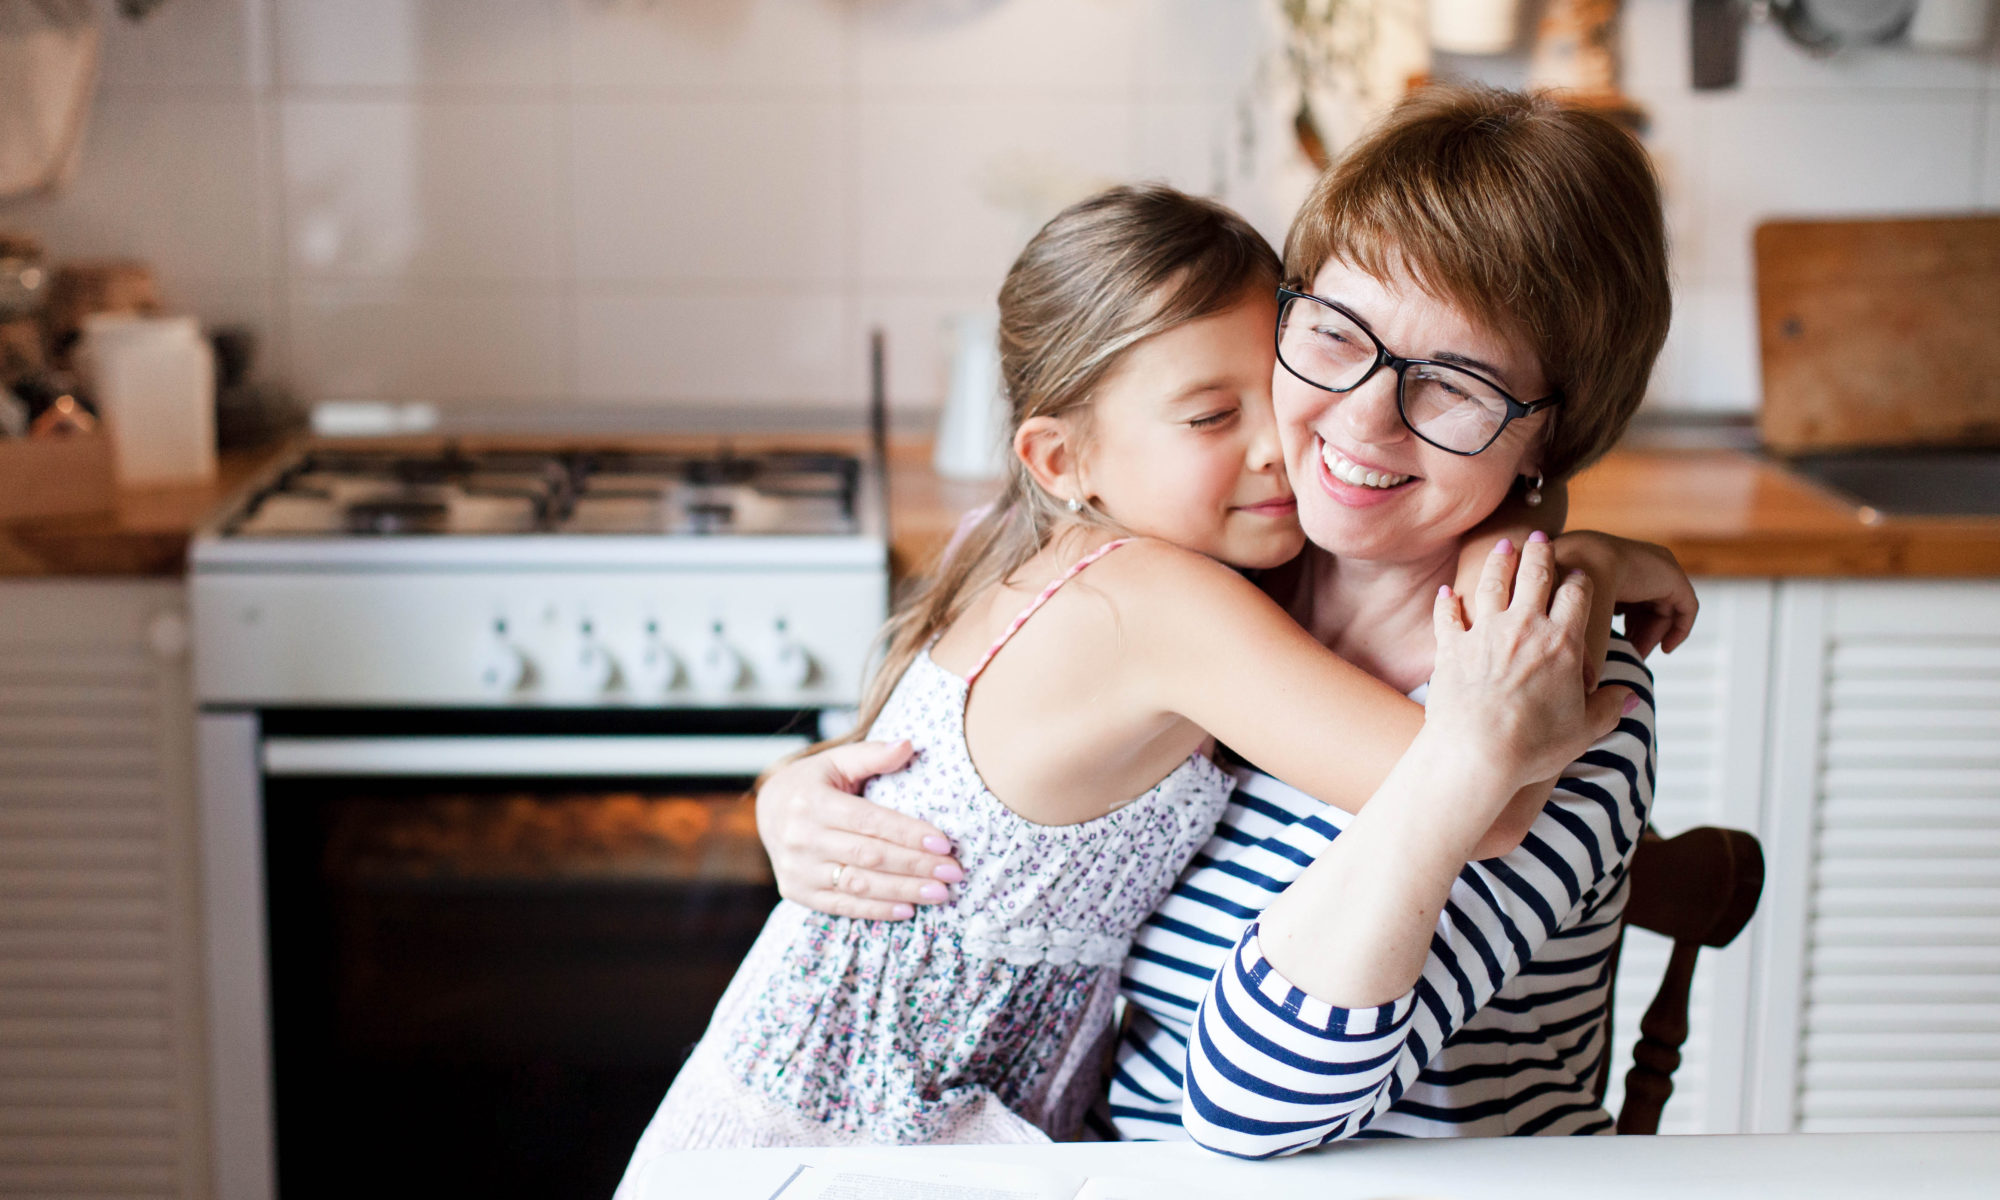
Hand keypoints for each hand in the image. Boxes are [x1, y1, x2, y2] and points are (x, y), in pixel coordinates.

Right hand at [755, 739, 965, 919]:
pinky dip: (877, 910)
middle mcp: (801, 837)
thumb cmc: (813, 782)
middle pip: (869, 856)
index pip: (869, 821)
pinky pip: (842, 906)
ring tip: (940, 892)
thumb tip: (909, 745)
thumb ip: (872, 755)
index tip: (944, 843)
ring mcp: (797, 869)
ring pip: (859, 884)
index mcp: (812, 802)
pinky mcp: (796, 892)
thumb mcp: (837, 761)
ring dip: (904, 891)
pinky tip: (908, 909)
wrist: (768, 810)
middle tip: (953, 871)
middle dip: (916, 865)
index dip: (908, 833)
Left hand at [1429, 536, 1635, 796]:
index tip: (1580, 574)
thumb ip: (1608, 708)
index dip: (1580, 580)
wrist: (1475, 755)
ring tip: (1503, 546)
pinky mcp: (1451, 647)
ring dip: (1498, 561)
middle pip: (1535, 574)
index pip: (1577, 594)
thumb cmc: (1533, 747)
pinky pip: (1448, 615)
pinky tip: (1447, 592)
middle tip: (1540, 537)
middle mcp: (1523, 627)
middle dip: (1540, 552)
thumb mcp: (1583, 731)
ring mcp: (1484, 633)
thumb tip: (1628, 697)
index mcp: (1562, 642)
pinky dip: (1447, 601)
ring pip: (1492, 583)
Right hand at [1553, 531, 1696, 657]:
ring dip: (1651, 635)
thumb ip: (1572, 630)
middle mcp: (1631, 560)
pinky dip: (1679, 629)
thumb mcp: (1565, 615)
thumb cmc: (1558, 597)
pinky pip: (1685, 606)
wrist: (1573, 572)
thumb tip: (1579, 668)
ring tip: (1637, 655)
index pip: (1620, 599)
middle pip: (1641, 604)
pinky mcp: (1671, 575)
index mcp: (1604, 563)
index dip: (1618, 628)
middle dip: (1635, 634)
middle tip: (1626, 656)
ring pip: (1661, 607)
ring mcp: (1653, 564)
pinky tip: (1666, 649)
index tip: (1613, 652)